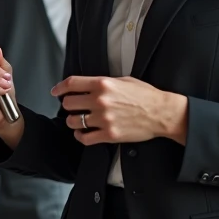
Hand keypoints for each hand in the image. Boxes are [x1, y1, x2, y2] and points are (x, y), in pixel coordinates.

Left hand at [52, 75, 187, 144]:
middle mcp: (100, 101)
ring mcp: (104, 119)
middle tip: (73, 107)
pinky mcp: (109, 135)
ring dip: (73, 121)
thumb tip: (86, 85)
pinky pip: (85, 138)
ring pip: (73, 121)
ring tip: (78, 120)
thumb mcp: (123, 80)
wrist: (162, 113)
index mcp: (103, 84)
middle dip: (68, 105)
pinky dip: (80, 136)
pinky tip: (82, 133)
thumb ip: (103, 82)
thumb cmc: (145, 95)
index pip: (71, 83)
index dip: (60, 88)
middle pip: (69, 103)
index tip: (56, 92)